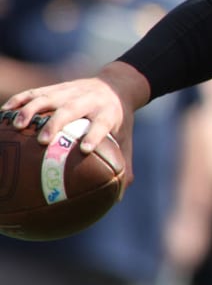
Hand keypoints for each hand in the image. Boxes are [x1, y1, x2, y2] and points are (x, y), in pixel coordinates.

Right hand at [1, 61, 148, 188]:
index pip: (102, 123)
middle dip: (57, 123)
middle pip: (72, 108)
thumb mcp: (125, 138)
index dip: (94, 135)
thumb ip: (122, 165)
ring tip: (16, 126)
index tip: (85, 150)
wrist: (117, 84)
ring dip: (32, 110)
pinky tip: (3, 112)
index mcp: (108, 112)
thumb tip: (116, 200)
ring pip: (50, 97)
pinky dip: (19, 101)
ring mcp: (72, 91)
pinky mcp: (57, 87)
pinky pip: (35, 92)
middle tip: (42, 141)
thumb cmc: (118, 120)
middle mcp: (89, 99)